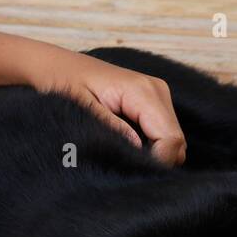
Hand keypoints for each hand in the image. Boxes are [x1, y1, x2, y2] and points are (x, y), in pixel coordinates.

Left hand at [28, 49, 186, 166]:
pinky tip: (128, 146)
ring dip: (155, 153)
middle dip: (157, 160)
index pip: (171, 137)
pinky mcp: (153, 99)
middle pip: (177, 140)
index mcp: (141, 91)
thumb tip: (138, 151)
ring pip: (173, 138)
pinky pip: (164, 130)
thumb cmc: (65, 82)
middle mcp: (156, 89)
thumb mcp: (82, 107)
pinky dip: (152, 144)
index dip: (159, 161)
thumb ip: (111, 128)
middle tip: (126, 168)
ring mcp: (157, 93)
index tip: (134, 172)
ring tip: (123, 156)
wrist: (59, 64)